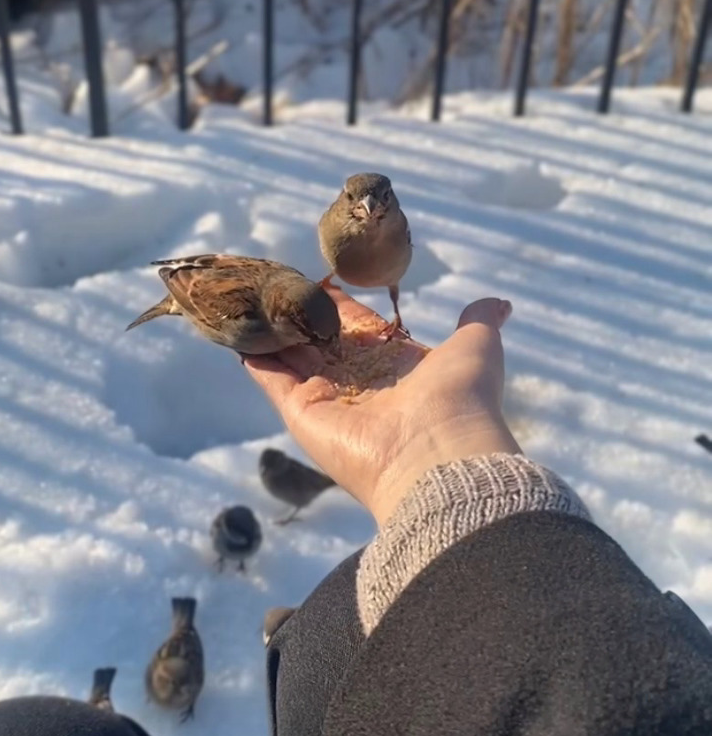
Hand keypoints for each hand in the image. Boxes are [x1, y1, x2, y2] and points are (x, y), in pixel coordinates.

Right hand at [244, 289, 519, 525]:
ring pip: (293, 358)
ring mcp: (329, 401)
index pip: (361, 330)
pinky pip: (273, 380)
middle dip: (301, 316)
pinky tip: (236, 334)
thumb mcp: (478, 347)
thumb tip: (498, 304)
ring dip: (272, 330)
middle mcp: (362, 385)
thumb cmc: (461, 398)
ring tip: (247, 299)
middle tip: (275, 285)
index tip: (322, 280)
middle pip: (322, 344)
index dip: (342, 306)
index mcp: (398, 367)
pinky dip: (255, 358)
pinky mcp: (303, 414)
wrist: (439, 456)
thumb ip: (478, 322)